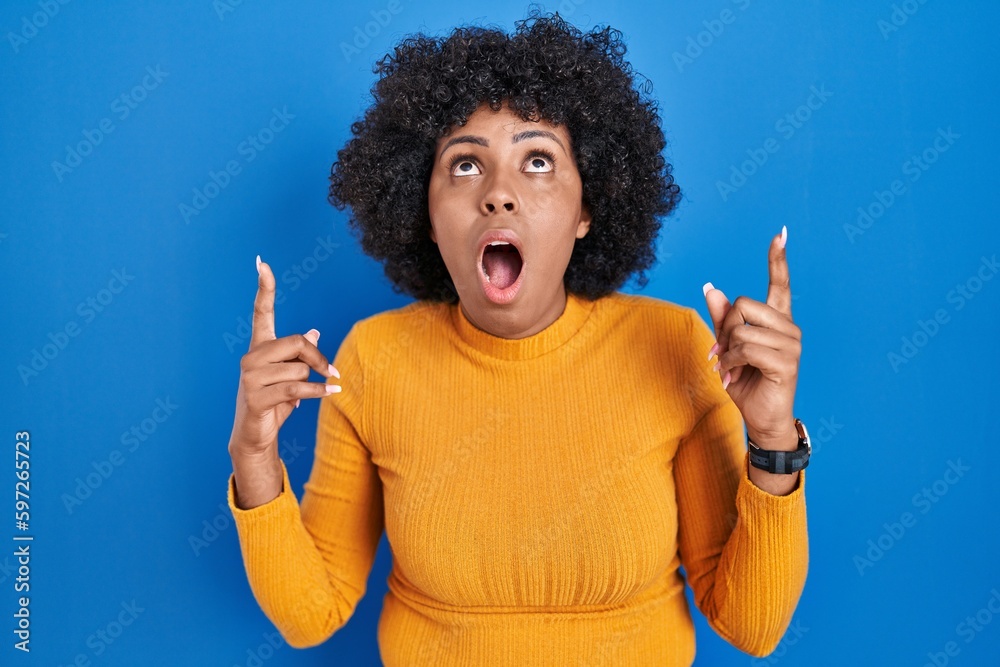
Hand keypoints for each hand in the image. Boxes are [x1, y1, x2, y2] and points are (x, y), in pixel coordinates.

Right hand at [228, 255, 340, 458]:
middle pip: (296, 342)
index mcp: (259, 347)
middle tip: (331, 372)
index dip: (264, 287)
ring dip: (311, 383)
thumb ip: (300, 355)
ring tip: (302, 395)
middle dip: (318, 359)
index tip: (262, 263)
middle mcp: (251, 357)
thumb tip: (314, 333)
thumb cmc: (275, 402)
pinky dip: (318, 392)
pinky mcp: (255, 397)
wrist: (255, 436)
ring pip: (299, 369)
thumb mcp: (291, 375)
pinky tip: (331, 393)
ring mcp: (250, 377)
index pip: (261, 312)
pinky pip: (296, 388)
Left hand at [703, 227, 800, 446]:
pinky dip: (730, 364)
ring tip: (728, 369)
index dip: (778, 259)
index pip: (780, 284)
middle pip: (743, 305)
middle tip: (720, 353)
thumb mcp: (728, 347)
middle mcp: (789, 328)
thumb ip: (722, 319)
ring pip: (741, 330)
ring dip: (725, 353)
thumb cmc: (747, 382)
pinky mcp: (787, 363)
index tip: (780, 233)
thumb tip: (711, 286)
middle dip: (724, 329)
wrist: (760, 418)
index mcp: (778, 321)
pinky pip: (746, 349)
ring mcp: (791, 345)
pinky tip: (730, 376)